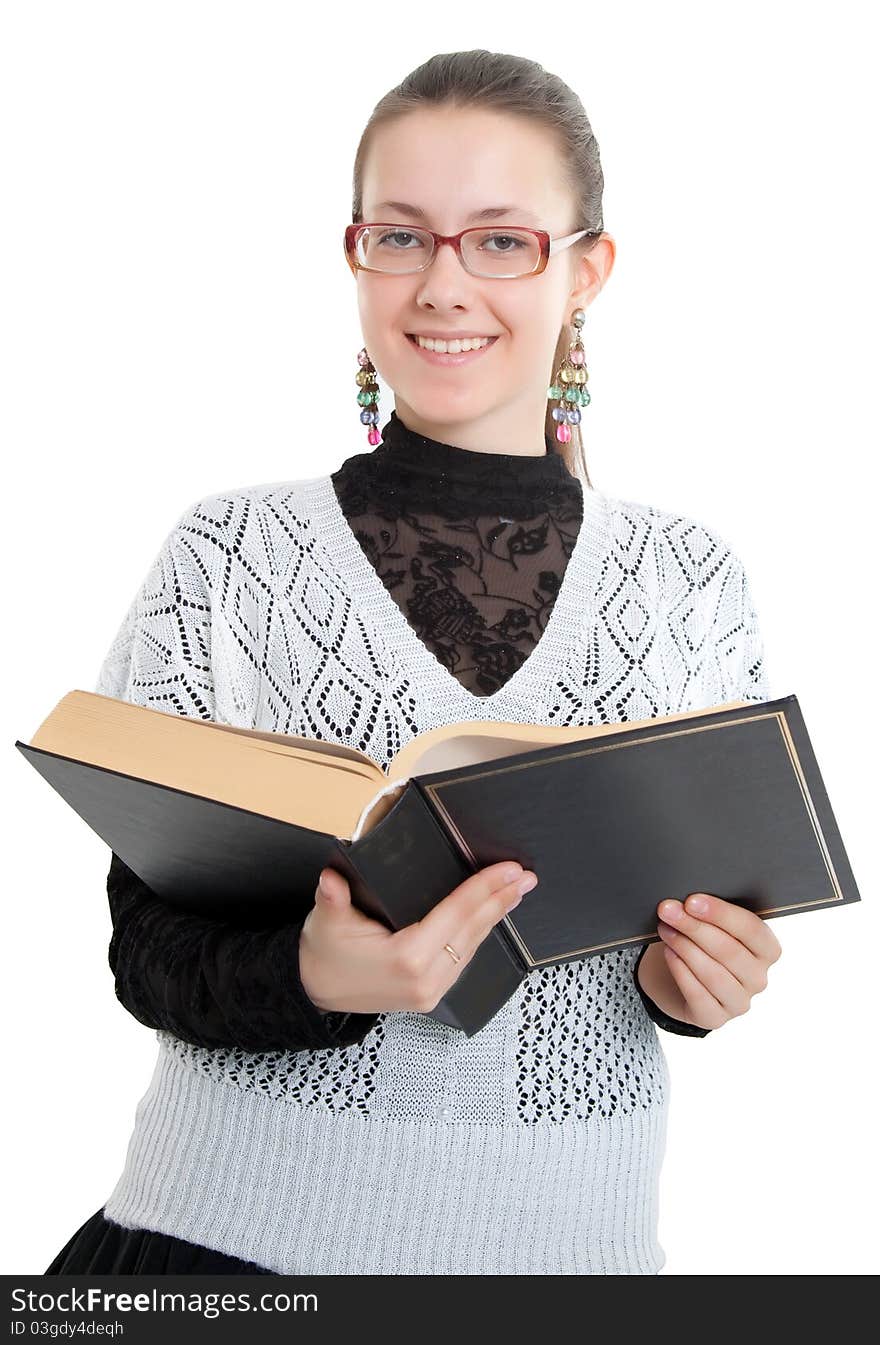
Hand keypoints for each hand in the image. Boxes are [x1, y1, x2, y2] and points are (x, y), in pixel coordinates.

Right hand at [298, 861, 538, 1015]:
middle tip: (526, 876)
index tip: (507, 870)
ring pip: (471, 948)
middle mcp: (425, 980)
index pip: (455, 915)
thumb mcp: (326, 921)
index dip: (483, 889)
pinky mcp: (430, 996)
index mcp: (405, 959)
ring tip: (515, 892)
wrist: (314, 993)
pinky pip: (462, 960)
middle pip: (471, 931)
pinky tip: (489, 918)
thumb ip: (332, 897)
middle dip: (501, 901)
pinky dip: (477, 936)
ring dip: (494, 918)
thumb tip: (331, 877)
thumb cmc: (323, 955)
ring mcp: (430, 992)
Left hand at [636, 892, 782, 1030]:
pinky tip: (670, 954)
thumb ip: (711, 914)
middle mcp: (758, 978)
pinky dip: (681, 971)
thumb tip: (687, 902)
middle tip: (668, 910)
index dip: (721, 913)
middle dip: (694, 927)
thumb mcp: (715, 927)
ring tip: (665, 930)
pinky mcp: (716, 1018)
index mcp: (768, 949)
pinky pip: (698, 995)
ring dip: (684, 948)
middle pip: (728, 950)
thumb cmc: (706, 944)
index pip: (751, 929)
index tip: (692, 901)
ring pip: (713, 973)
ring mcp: (740, 1001)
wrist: (689, 979)